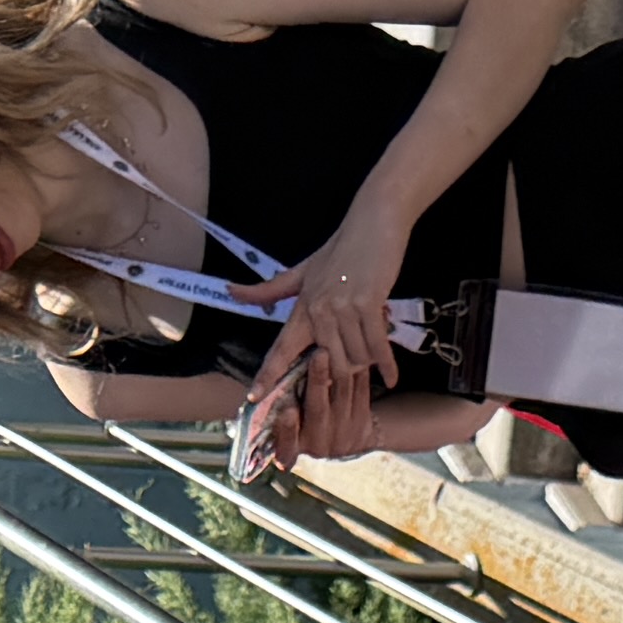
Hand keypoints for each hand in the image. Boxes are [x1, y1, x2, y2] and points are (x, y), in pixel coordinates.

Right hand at [232, 344, 379, 476]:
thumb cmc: (304, 431)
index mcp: (296, 450)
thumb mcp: (289, 432)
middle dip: (318, 381)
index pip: (288, 445)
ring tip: (335, 346)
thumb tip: (262, 391)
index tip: (287, 411)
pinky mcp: (364, 427)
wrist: (346, 452)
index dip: (288, 430)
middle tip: (318, 354)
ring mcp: (345, 438)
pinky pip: (362, 393)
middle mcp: (320, 447)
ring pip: (342, 397)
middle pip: (318, 410)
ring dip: (339, 369)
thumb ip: (280, 416)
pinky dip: (356, 372)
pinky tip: (352, 353)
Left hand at [265, 226, 405, 395]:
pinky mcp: (368, 305)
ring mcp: (343, 308)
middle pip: (328, 366)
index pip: (281, 347)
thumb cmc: (339, 250)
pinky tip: (391, 378)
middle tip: (353, 368)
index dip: (267, 374)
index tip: (253, 398)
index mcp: (302, 307)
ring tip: (372, 350)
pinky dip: (386, 364)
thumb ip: (271, 289)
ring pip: (354, 358)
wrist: (372, 224)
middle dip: (342, 374)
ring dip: (366, 362)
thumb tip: (231, 291)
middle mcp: (319, 311)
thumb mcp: (302, 271)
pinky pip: (376, 347)